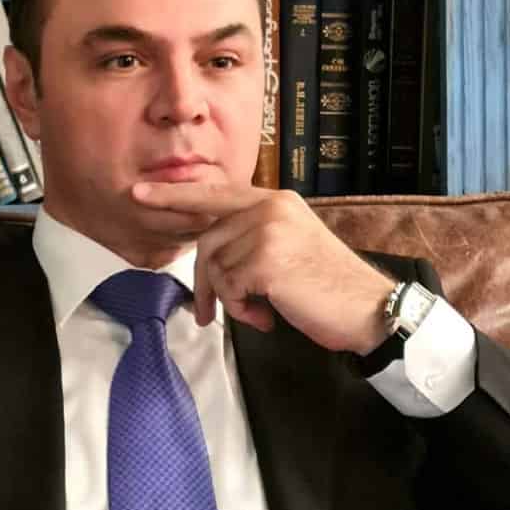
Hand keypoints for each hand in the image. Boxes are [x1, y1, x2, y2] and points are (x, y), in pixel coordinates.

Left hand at [130, 181, 396, 352]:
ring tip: (263, 310)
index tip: (140, 194)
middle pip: (207, 242)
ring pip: (217, 269)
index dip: (174, 196)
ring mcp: (268, 232)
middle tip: (206, 313)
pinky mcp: (266, 262)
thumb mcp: (290, 246)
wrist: (369, 309)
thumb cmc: (327, 286)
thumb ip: (253, 238)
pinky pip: (229, 289)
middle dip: (203, 283)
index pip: (215, 193)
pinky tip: (269, 316)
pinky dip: (243, 311)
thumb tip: (211, 256)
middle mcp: (271, 208)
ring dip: (232, 301)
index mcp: (276, 201)